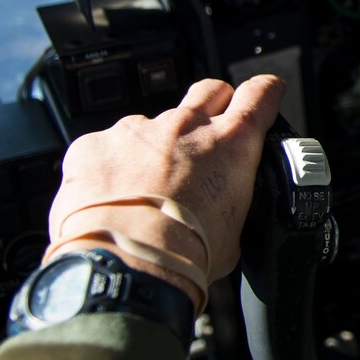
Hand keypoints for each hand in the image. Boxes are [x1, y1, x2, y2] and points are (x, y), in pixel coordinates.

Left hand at [46, 76, 284, 305]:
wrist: (128, 267)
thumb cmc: (184, 255)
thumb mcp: (236, 232)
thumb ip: (230, 203)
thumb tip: (221, 211)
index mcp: (230, 146)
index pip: (259, 95)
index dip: (264, 93)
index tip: (265, 93)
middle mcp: (185, 127)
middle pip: (207, 92)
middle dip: (211, 107)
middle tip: (203, 141)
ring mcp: (136, 131)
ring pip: (150, 128)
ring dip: (152, 152)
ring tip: (143, 195)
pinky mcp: (94, 145)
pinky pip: (104, 149)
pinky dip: (108, 170)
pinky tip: (110, 201)